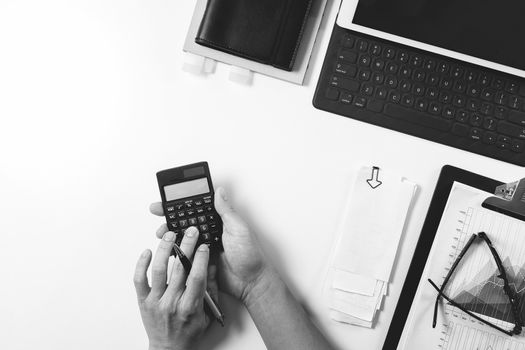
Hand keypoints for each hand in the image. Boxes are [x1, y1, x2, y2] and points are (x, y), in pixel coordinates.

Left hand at [134, 227, 215, 349]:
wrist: (169, 349)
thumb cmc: (189, 332)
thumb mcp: (208, 314)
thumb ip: (212, 290)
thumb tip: (212, 266)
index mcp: (190, 307)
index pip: (196, 277)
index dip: (200, 259)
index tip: (204, 245)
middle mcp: (171, 303)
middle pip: (179, 269)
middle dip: (186, 246)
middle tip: (190, 231)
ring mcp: (155, 301)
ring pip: (158, 270)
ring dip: (164, 250)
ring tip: (170, 235)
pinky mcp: (143, 301)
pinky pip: (139, 280)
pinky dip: (141, 264)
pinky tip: (147, 251)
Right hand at [150, 187, 272, 305]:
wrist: (250, 282)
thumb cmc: (250, 255)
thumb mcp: (239, 229)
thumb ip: (226, 211)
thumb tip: (219, 191)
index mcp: (218, 222)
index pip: (196, 209)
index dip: (181, 205)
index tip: (167, 202)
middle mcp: (209, 233)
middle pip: (185, 223)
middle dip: (170, 218)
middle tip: (158, 215)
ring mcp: (203, 248)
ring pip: (182, 239)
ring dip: (170, 236)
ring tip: (162, 234)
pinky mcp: (199, 262)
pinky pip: (184, 256)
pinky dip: (175, 252)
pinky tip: (169, 249)